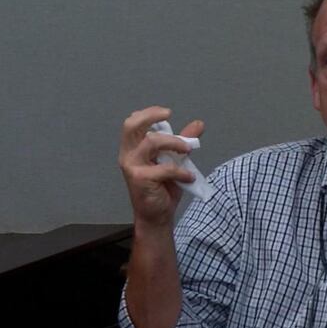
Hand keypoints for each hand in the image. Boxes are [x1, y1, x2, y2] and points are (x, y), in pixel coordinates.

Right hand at [118, 106, 204, 229]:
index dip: (148, 113)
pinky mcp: (140, 179)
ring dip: (174, 142)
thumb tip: (198, 123)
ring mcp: (132, 166)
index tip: (166, 113)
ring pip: (151, 142)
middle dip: (150, 115)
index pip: (133, 123)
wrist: (157, 215)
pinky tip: (189, 177)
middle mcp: (128, 155)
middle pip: (131, 125)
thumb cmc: (162, 187)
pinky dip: (181, 171)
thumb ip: (183, 141)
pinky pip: (164, 168)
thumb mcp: (175, 160)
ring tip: (188, 149)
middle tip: (168, 114)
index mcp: (133, 148)